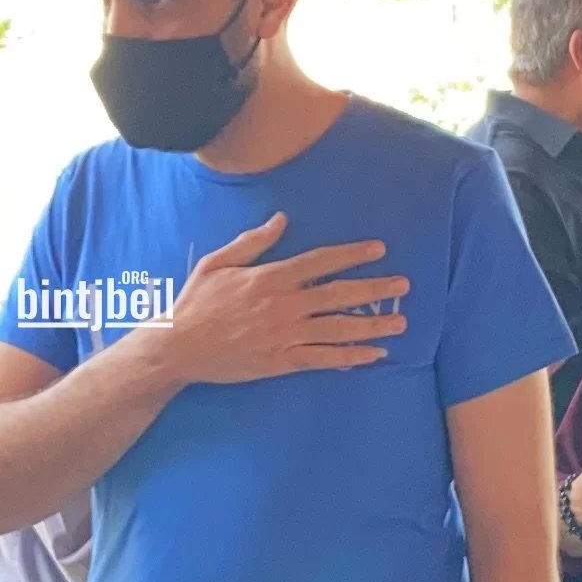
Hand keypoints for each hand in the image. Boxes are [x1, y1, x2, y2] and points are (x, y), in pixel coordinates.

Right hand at [148, 213, 408, 385]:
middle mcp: (283, 305)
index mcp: (270, 277)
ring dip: (372, 324)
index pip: (321, 262)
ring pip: (338, 328)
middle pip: (339, 294)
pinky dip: (351, 357)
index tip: (378, 250)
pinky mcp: (282, 361)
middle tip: (403, 286)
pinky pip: (324, 358)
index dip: (352, 254)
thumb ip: (253, 242)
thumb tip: (282, 220)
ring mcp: (285, 335)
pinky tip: (373, 355)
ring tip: (400, 322)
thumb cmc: (195, 302)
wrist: (178, 346)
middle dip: (374, 289)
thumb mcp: (217, 262)